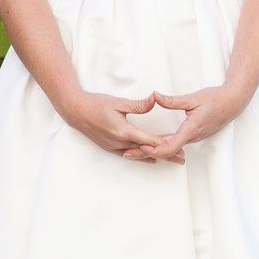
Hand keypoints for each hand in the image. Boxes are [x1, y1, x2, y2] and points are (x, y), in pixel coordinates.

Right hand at [57, 90, 172, 163]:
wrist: (75, 111)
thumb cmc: (96, 104)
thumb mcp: (119, 102)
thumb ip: (139, 104)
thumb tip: (155, 99)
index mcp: (123, 131)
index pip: (149, 140)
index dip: (166, 143)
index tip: (180, 145)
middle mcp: (119, 142)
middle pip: (147, 151)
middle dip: (166, 153)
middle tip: (182, 158)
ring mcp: (114, 147)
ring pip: (139, 154)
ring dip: (156, 156)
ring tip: (172, 159)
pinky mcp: (110, 147)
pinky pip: (129, 155)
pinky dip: (142, 157)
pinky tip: (151, 159)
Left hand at [135, 85, 247, 163]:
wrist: (233, 102)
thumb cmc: (215, 99)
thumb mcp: (192, 98)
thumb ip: (172, 100)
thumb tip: (154, 96)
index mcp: (191, 129)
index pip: (171, 146)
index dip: (155, 149)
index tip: (140, 147)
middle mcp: (192, 137)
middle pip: (168, 150)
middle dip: (148, 152)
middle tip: (128, 152)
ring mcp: (193, 137)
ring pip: (171, 147)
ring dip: (154, 149)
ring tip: (135, 150)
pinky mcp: (193, 134)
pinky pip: (176, 142)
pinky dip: (163, 144)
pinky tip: (151, 143)